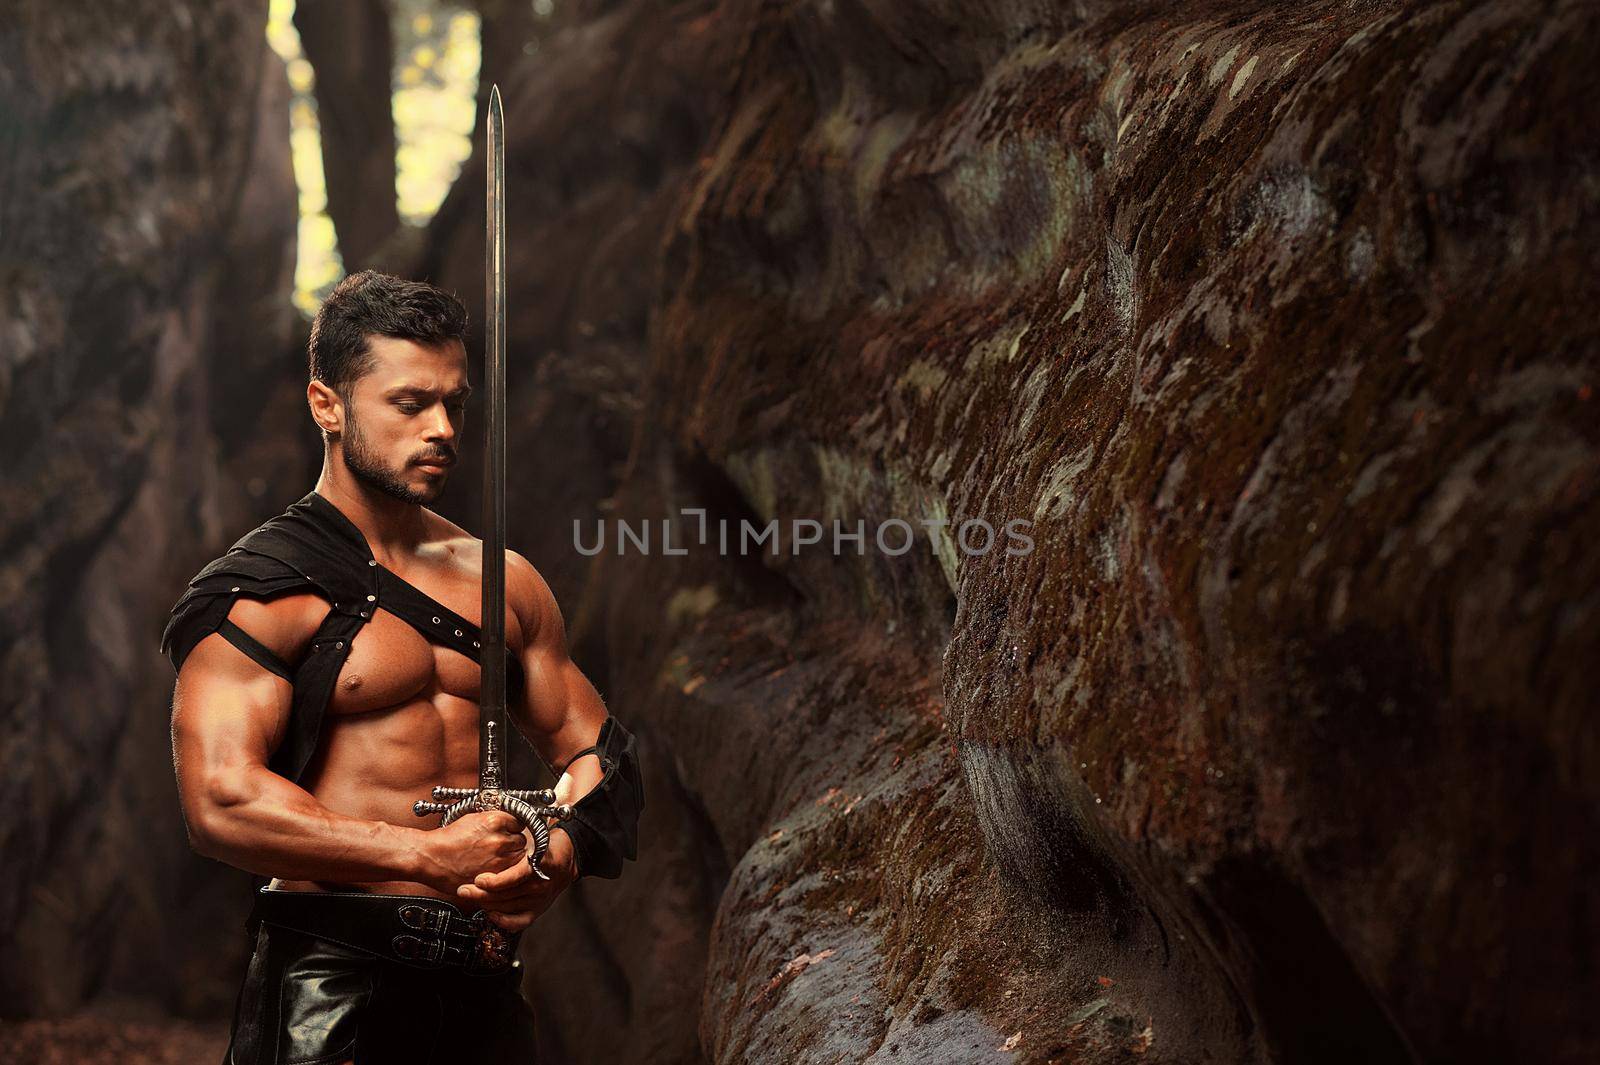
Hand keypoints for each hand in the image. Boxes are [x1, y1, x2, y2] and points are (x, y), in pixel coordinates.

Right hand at [419, 810, 526, 892]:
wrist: (430, 858)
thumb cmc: (447, 840)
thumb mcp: (472, 819)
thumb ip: (494, 820)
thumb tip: (508, 821)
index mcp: (495, 821)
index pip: (519, 822)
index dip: (513, 828)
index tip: (509, 832)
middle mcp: (499, 839)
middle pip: (521, 841)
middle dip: (512, 844)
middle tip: (499, 847)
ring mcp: (498, 859)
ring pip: (518, 858)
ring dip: (511, 859)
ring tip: (495, 859)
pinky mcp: (494, 876)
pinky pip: (510, 874)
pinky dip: (505, 873)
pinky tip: (495, 869)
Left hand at [456, 826, 578, 930]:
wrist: (569, 859)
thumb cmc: (547, 846)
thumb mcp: (534, 837)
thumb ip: (514, 841)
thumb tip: (488, 835)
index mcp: (538, 865)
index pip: (513, 878)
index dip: (494, 881)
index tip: (478, 878)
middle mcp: (539, 885)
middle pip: (505, 895)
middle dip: (480, 894)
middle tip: (463, 889)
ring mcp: (538, 899)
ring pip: (506, 907)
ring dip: (485, 904)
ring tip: (471, 896)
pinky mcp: (538, 910)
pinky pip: (519, 922)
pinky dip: (503, 921)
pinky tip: (491, 914)